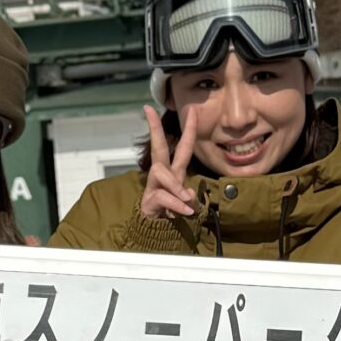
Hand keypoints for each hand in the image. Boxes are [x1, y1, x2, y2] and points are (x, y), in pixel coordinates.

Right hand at [140, 102, 199, 220]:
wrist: (156, 231)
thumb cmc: (171, 211)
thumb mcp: (185, 202)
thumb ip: (188, 197)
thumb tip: (188, 195)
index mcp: (174, 172)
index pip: (182, 148)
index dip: (189, 130)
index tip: (191, 110)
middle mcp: (163, 175)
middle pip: (158, 148)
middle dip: (155, 128)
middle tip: (148, 109)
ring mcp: (154, 186)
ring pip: (161, 173)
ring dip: (175, 187)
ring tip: (185, 202)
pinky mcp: (149, 199)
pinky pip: (164, 197)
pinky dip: (177, 205)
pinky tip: (186, 212)